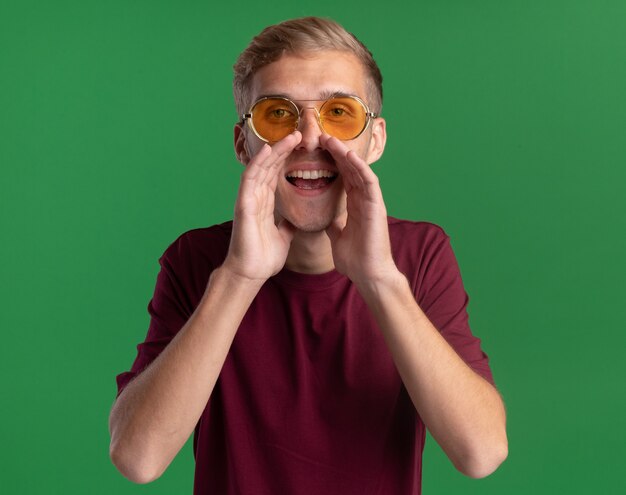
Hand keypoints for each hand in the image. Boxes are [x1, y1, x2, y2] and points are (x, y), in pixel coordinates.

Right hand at [223, 132, 301, 281]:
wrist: (251, 273)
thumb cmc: (263, 258)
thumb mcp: (282, 237)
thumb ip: (286, 226)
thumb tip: (292, 221)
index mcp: (265, 203)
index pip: (276, 174)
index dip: (287, 159)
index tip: (302, 147)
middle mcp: (255, 197)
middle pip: (270, 166)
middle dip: (283, 149)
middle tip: (299, 133)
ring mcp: (248, 199)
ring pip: (261, 167)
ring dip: (275, 150)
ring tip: (291, 135)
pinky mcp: (243, 204)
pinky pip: (250, 178)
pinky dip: (259, 163)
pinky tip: (269, 149)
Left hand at [320, 135, 399, 286]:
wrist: (368, 275)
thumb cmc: (356, 260)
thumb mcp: (338, 238)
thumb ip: (335, 226)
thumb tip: (327, 221)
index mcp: (355, 205)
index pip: (344, 177)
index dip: (332, 163)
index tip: (318, 151)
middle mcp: (364, 200)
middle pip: (350, 169)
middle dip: (337, 152)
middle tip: (323, 136)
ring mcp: (371, 202)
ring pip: (359, 171)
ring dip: (346, 154)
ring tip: (332, 140)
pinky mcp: (377, 206)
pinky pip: (369, 182)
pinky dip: (360, 167)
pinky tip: (349, 156)